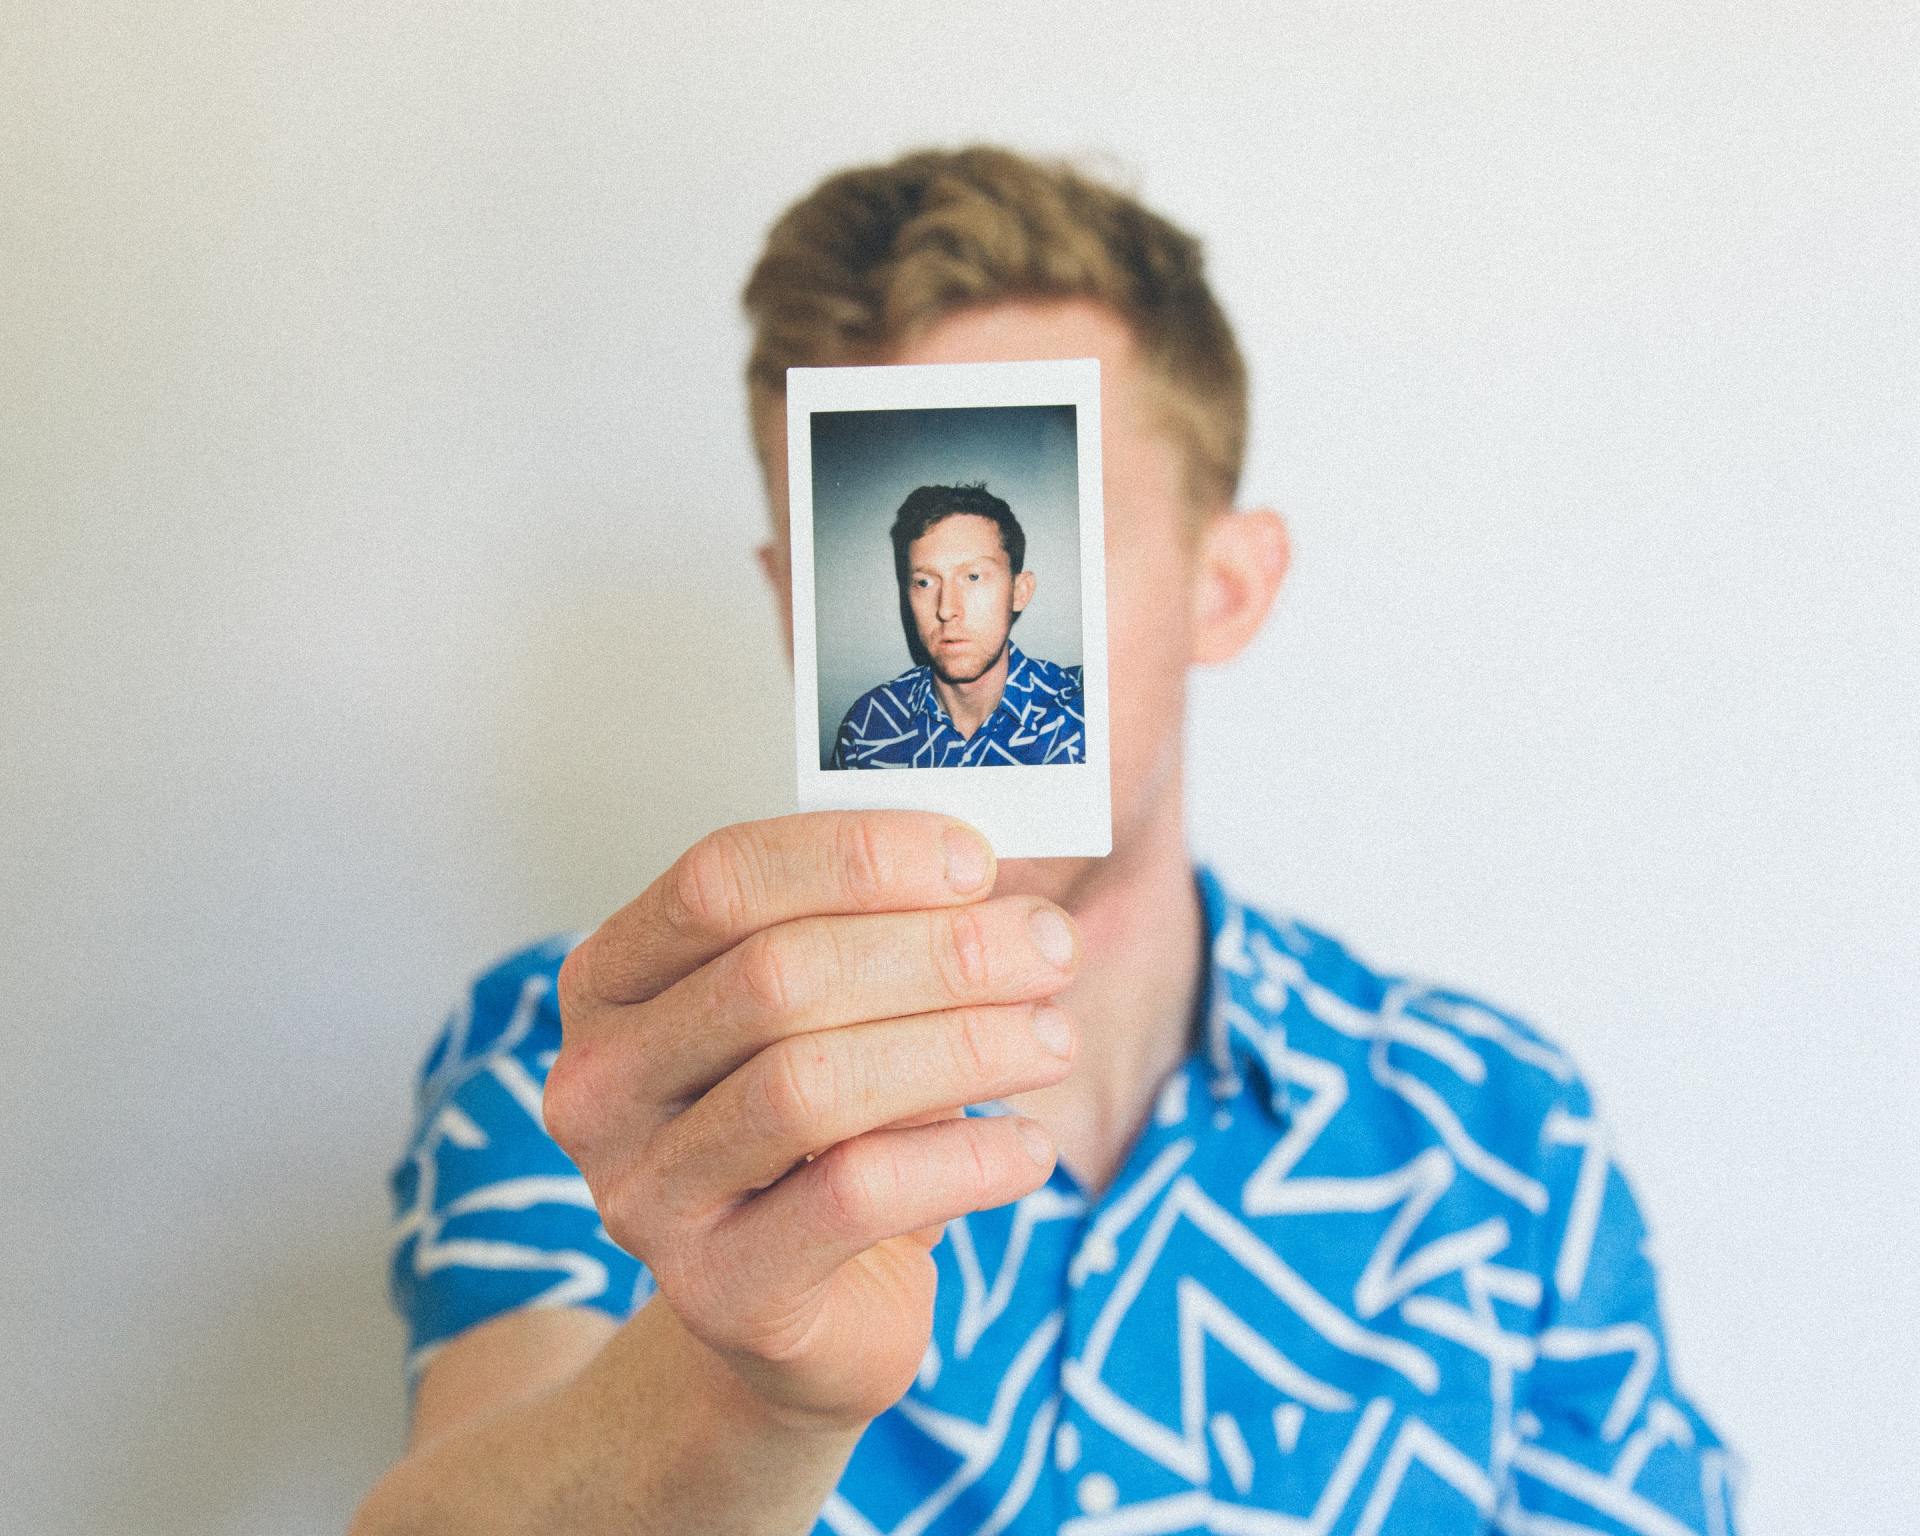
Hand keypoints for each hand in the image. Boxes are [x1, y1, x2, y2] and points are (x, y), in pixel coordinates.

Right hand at [544, 811, 1078, 1432]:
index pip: (719, 881)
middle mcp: (602, 1082)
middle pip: (773, 978)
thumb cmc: (828, 1135)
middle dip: (936, 952)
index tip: (975, 861)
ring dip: (959, 1049)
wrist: (803, 1309)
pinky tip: (1028, 1147)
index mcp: (615, 980)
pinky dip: (960, 1161)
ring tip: (1054, 1039)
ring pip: (809, 1086)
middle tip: (1050, 949)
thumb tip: (986, 872)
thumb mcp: (840, 1015)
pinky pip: (851, 1200)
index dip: (853, 857)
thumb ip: (879, 933)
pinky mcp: (717, 1291)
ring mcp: (645, 1194)